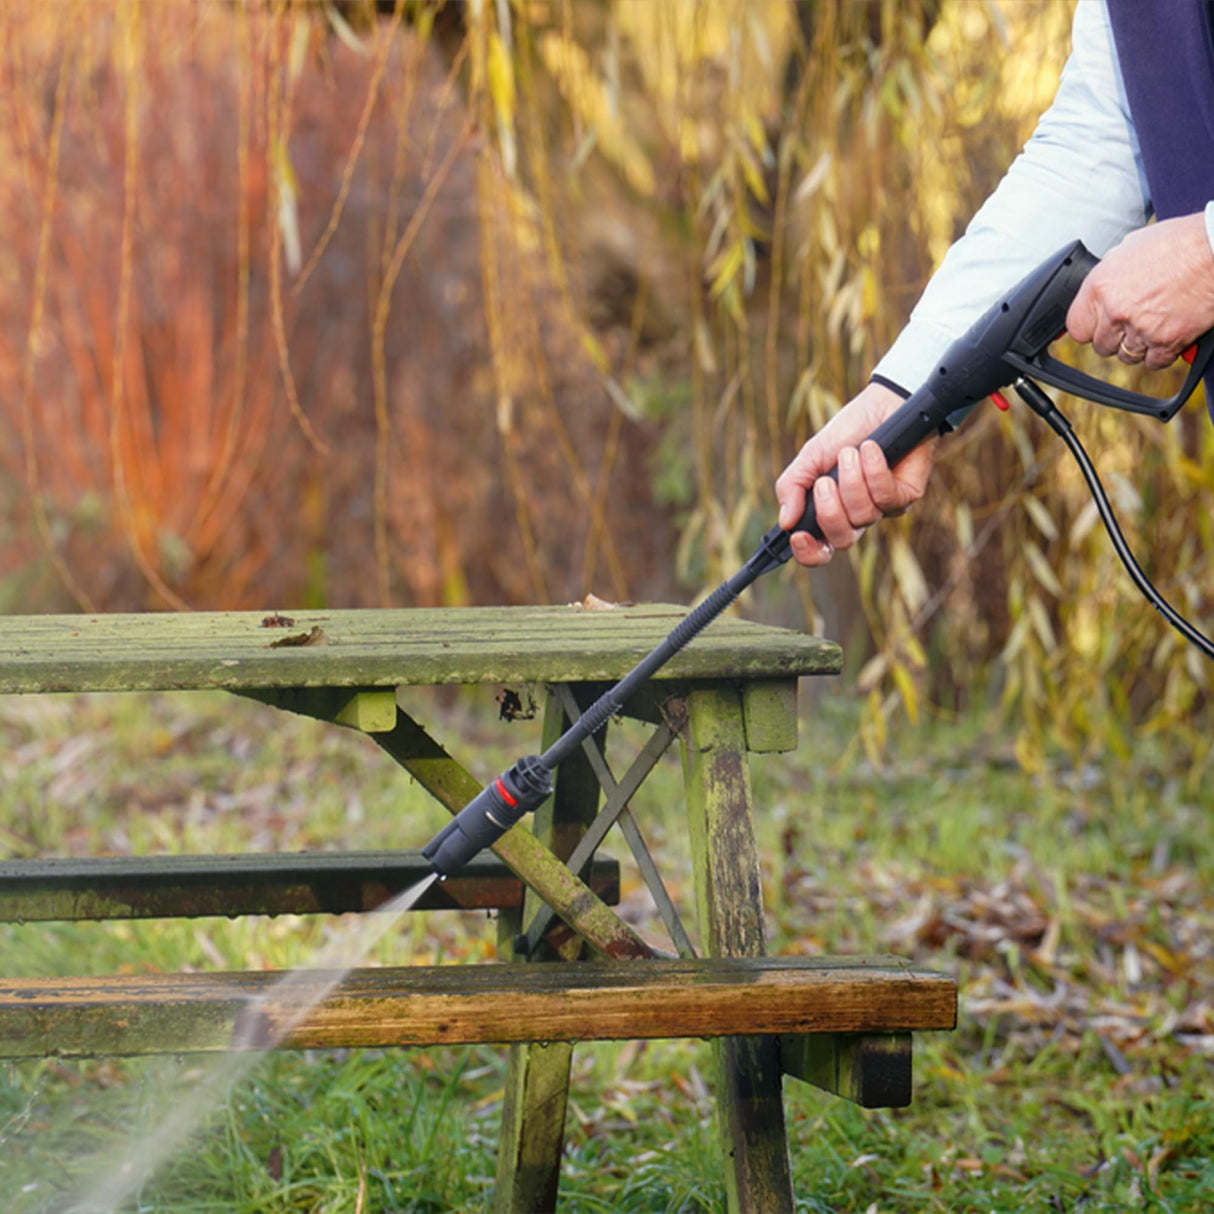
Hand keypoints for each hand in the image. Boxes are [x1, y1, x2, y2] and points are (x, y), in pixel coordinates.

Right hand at [775, 381, 936, 566]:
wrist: (883, 405)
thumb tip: (785, 521)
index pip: (819, 550)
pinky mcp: (906, 496)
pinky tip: (871, 450)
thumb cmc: (847, 432)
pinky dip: (874, 471)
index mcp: (830, 511)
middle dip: (830, 511)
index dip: (808, 552)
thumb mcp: (810, 457)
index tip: (799, 535)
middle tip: (825, 481)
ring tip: (851, 452)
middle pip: (841, 540)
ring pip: (863, 517)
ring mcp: (882, 509)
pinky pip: (886, 498)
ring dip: (852, 481)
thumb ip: (792, 487)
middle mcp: (856, 516)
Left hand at [1067, 213, 1213, 368]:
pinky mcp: (1167, 341)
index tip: (1100, 325)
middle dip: (1116, 336)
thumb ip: (1110, 274)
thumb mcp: (1132, 248)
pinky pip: (1154, 362)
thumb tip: (1100, 290)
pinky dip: (1162, 353)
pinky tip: (1169, 335)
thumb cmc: (1182, 242)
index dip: (1090, 327)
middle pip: (1102, 345)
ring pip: (1127, 356)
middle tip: (1135, 322)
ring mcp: (1141, 329)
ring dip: (1139, 346)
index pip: (1077, 327)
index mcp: (1100, 286)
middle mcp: (1116, 310)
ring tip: (1154, 325)